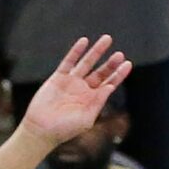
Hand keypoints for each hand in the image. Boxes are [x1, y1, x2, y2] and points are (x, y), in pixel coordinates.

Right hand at [16, 35, 133, 146]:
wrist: (41, 130)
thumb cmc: (64, 129)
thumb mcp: (86, 119)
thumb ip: (98, 102)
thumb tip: (110, 87)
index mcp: (92, 100)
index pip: (109, 83)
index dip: (118, 74)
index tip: (127, 64)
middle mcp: (83, 89)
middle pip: (100, 72)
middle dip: (110, 63)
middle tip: (119, 54)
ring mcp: (71, 82)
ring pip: (86, 63)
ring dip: (97, 51)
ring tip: (107, 39)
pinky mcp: (58, 78)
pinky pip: (68, 62)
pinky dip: (76, 51)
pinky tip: (84, 41)